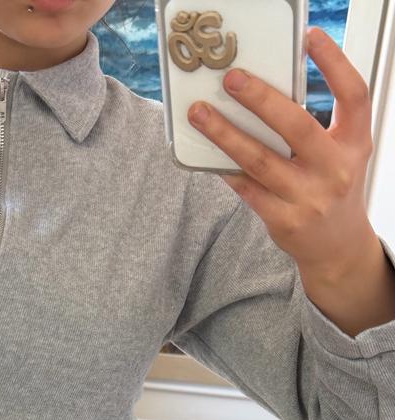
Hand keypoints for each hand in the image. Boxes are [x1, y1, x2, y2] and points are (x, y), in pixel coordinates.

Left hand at [187, 27, 375, 276]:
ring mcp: (309, 198)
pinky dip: (227, 169)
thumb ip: (314, 127)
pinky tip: (208, 152)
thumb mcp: (339, 154)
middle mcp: (335, 169)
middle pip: (297, 126)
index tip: (310, 36)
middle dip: (262, 99)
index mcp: (354, 143)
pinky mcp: (285, 220)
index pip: (353, 95)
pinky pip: (248, 189)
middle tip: (231, 78)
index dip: (334, 63)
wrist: (337, 247)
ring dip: (226, 134)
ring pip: (261, 160)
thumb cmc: (331, 188)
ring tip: (200, 113)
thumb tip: (260, 93)